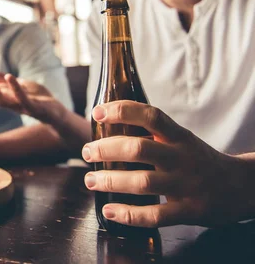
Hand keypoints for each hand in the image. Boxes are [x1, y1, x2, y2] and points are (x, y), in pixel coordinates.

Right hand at [0, 66, 66, 124]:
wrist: (57, 114)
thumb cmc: (36, 98)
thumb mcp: (17, 85)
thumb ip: (2, 80)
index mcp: (3, 98)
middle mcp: (8, 104)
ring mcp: (20, 106)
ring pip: (0, 99)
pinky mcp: (34, 108)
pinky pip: (22, 99)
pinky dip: (15, 89)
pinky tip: (9, 76)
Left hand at [83, 101, 250, 227]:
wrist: (241, 187)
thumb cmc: (199, 160)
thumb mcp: (182, 140)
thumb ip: (153, 135)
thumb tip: (110, 125)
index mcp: (179, 137)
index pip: (151, 116)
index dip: (122, 111)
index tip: (97, 113)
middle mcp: (182, 158)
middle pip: (139, 149)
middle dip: (106, 149)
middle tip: (87, 152)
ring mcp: (186, 185)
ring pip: (143, 182)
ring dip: (111, 181)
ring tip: (90, 180)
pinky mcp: (189, 211)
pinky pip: (154, 215)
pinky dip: (128, 214)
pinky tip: (110, 210)